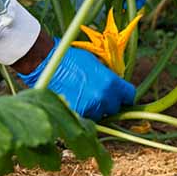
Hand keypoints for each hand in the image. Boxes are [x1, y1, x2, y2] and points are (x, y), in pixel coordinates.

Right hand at [16, 39, 135, 118]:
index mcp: (111, 83)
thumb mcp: (96, 63)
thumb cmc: (71, 58)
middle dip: (108, 102)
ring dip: (95, 108)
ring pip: (100, 114)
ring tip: (83, 96)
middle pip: (115, 107)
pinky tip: (75, 100)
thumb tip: (116, 86)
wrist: (47, 63)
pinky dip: (83, 111)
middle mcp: (103, 98)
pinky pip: (86, 117)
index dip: (124, 94)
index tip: (119, 94)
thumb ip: (109, 77)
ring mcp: (90, 108)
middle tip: (96, 93)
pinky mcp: (76, 115)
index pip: (129, 96)